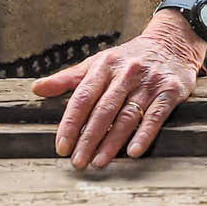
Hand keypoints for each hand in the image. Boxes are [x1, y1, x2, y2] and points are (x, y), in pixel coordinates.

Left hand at [32, 11, 204, 171]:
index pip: (82, 97)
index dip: (70, 123)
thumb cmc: (127, 59)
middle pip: (103, 110)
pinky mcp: (170, 91)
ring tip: (99, 162)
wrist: (170, 43)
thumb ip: (67, 78)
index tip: (61, 146)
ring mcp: (149, 82)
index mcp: (104, 66)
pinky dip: (144, 135)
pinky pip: (156, 116)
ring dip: (112, 142)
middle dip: (89, 138)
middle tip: (77, 162)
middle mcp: (125, 73)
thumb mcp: (97, 63)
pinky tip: (133, 152)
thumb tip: (36, 88)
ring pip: (127, 116)